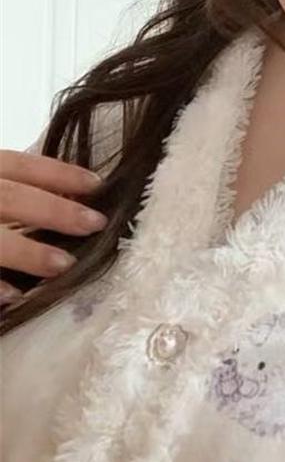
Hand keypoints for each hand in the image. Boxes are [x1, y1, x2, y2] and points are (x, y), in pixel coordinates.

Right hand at [0, 148, 108, 302]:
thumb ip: (16, 192)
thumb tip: (72, 201)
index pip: (19, 164)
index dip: (58, 173)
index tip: (97, 184)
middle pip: (10, 197)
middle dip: (54, 210)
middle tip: (95, 224)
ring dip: (28, 252)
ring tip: (65, 266)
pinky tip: (16, 297)